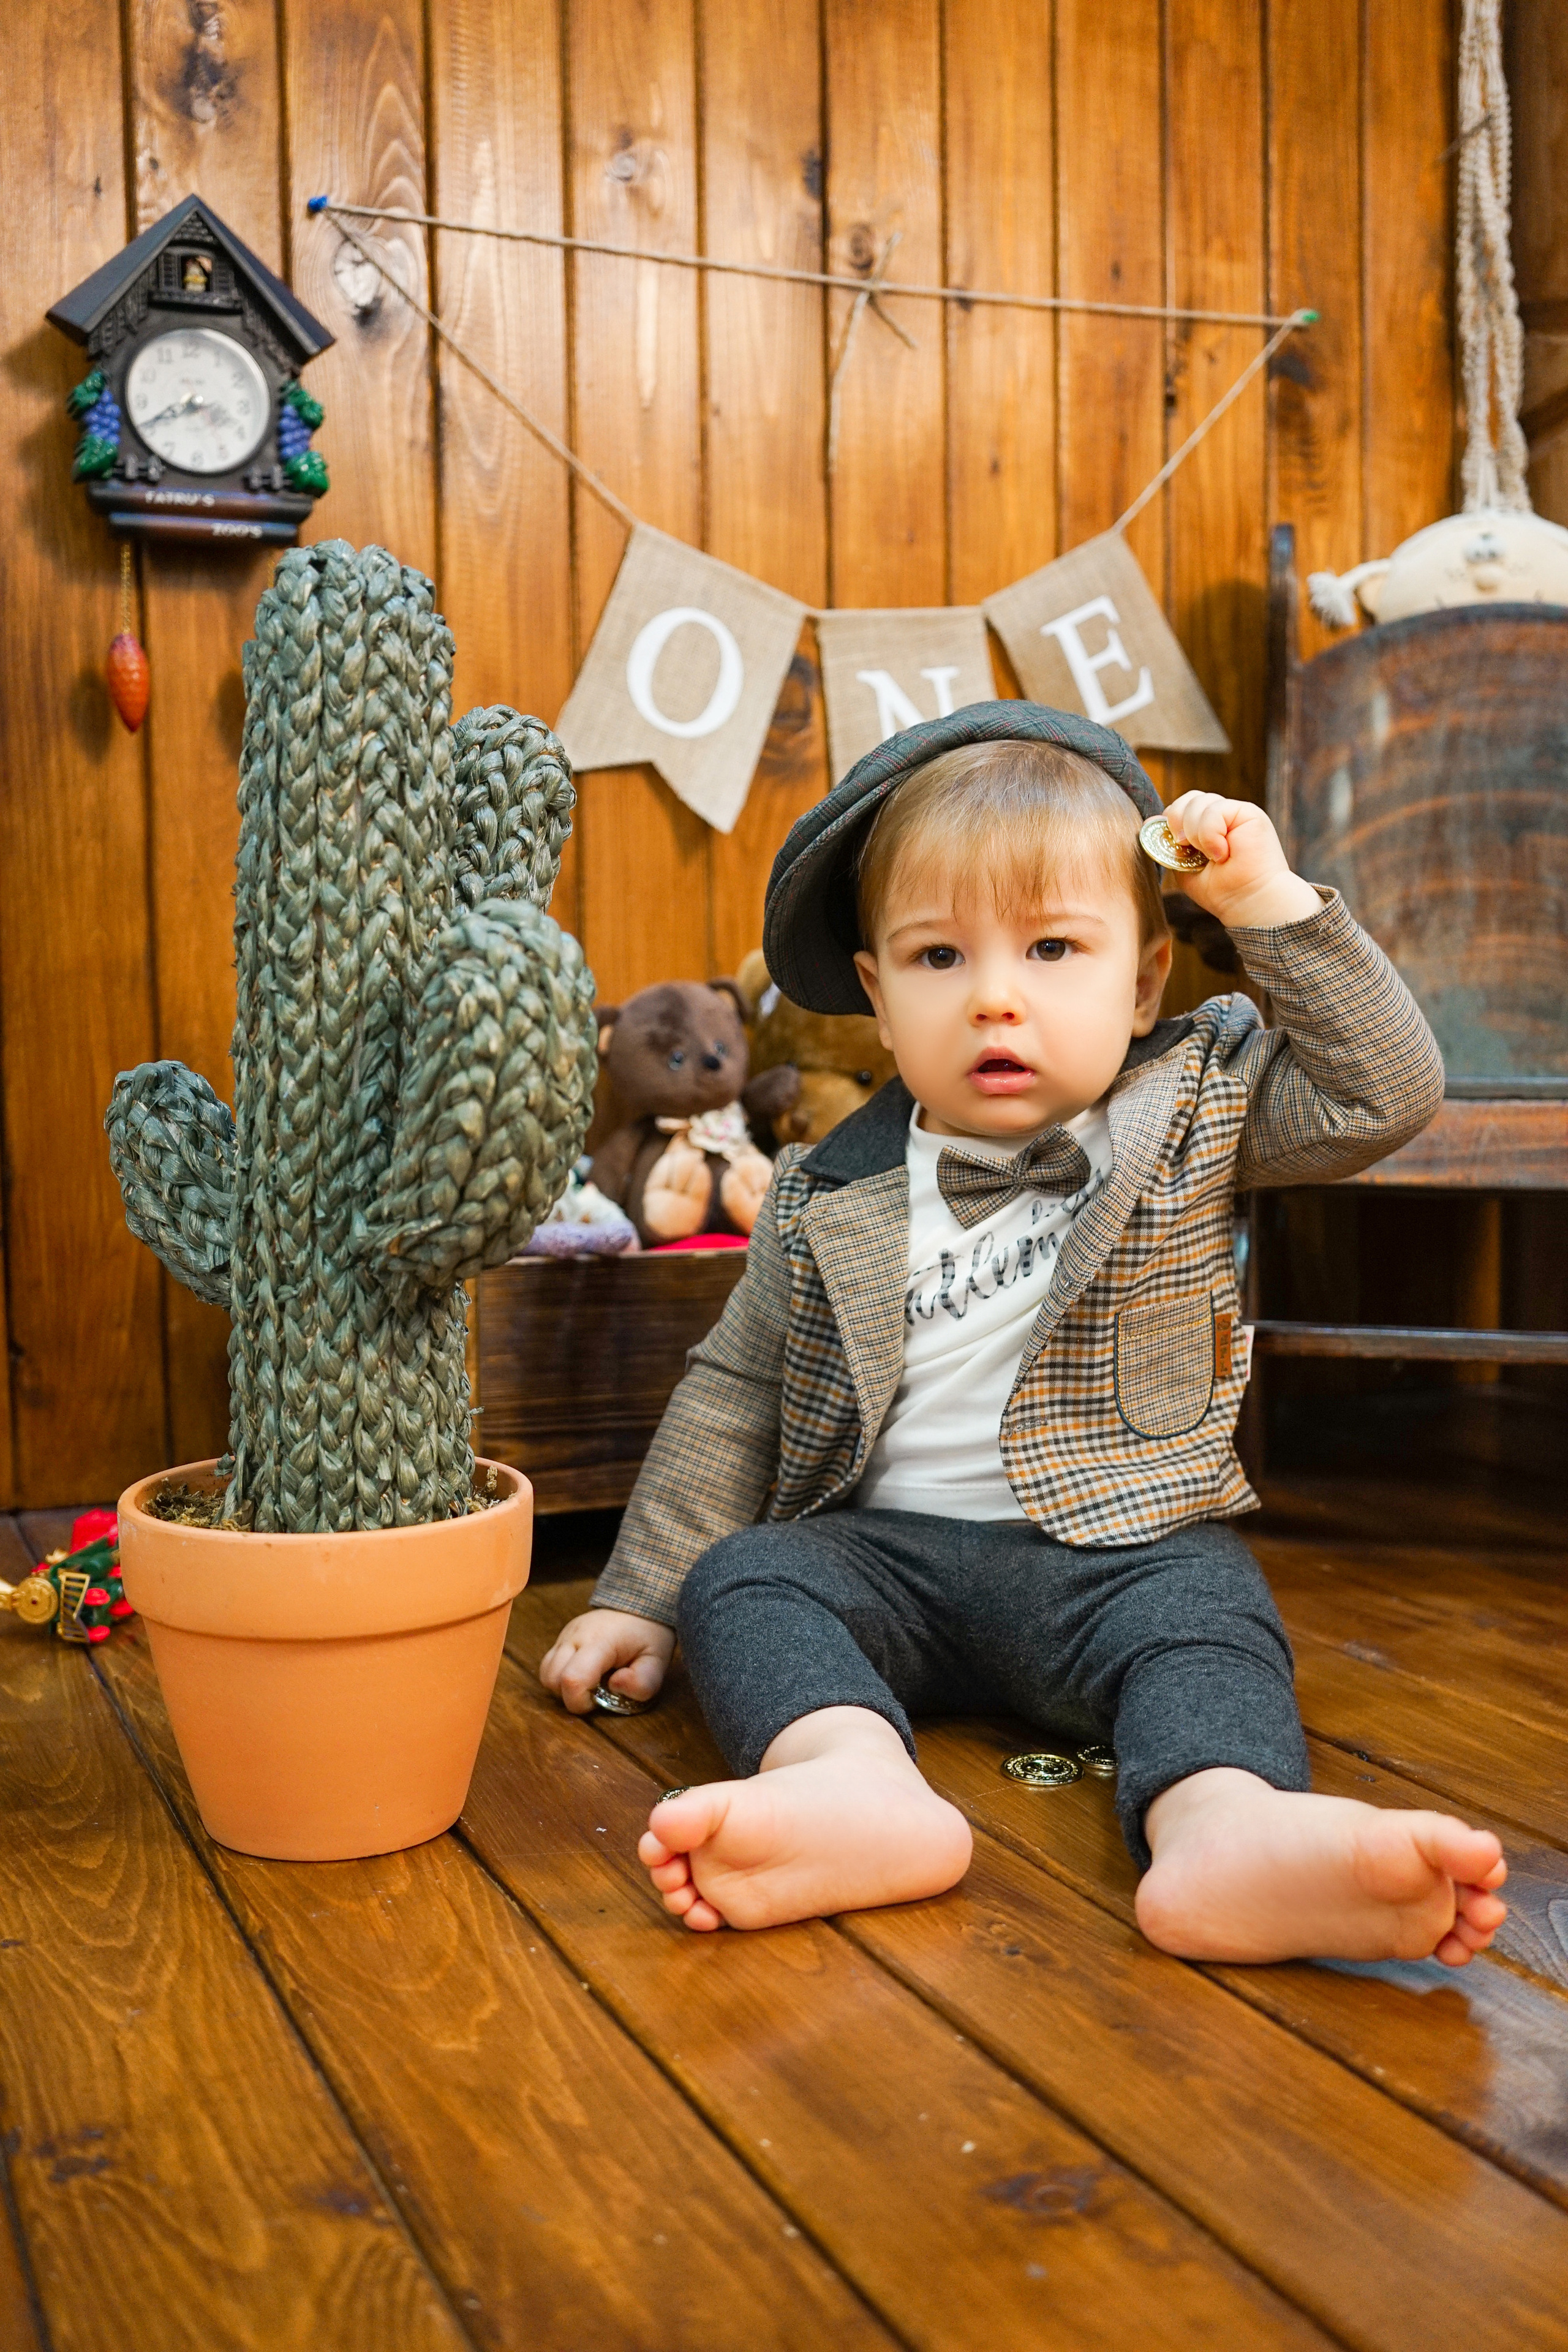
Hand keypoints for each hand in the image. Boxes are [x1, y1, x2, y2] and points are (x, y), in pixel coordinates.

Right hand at [538, 1607, 673, 1713]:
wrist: (640, 1602)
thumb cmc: (649, 1635)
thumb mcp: (658, 1661)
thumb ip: (643, 1682)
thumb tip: (615, 1686)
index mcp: (599, 1641)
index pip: (571, 1679)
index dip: (580, 1702)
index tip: (600, 1701)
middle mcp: (575, 1635)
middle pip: (552, 1679)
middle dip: (571, 1696)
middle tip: (597, 1692)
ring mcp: (565, 1634)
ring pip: (545, 1673)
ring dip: (563, 1687)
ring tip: (590, 1683)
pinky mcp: (561, 1637)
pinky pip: (549, 1664)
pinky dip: (560, 1676)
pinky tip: (584, 1673)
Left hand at [1162, 793, 1321, 929]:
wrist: (1248, 903)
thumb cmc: (1220, 891)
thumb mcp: (1184, 866)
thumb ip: (1170, 844)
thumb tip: (1152, 820)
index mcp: (1206, 828)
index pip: (1182, 807)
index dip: (1171, 820)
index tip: (1174, 844)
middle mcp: (1221, 817)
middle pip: (1189, 799)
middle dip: (1177, 821)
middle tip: (1184, 846)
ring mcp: (1234, 813)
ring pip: (1199, 801)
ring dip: (1196, 832)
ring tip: (1211, 856)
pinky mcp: (1248, 813)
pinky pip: (1216, 809)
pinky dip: (1210, 834)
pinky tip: (1221, 853)